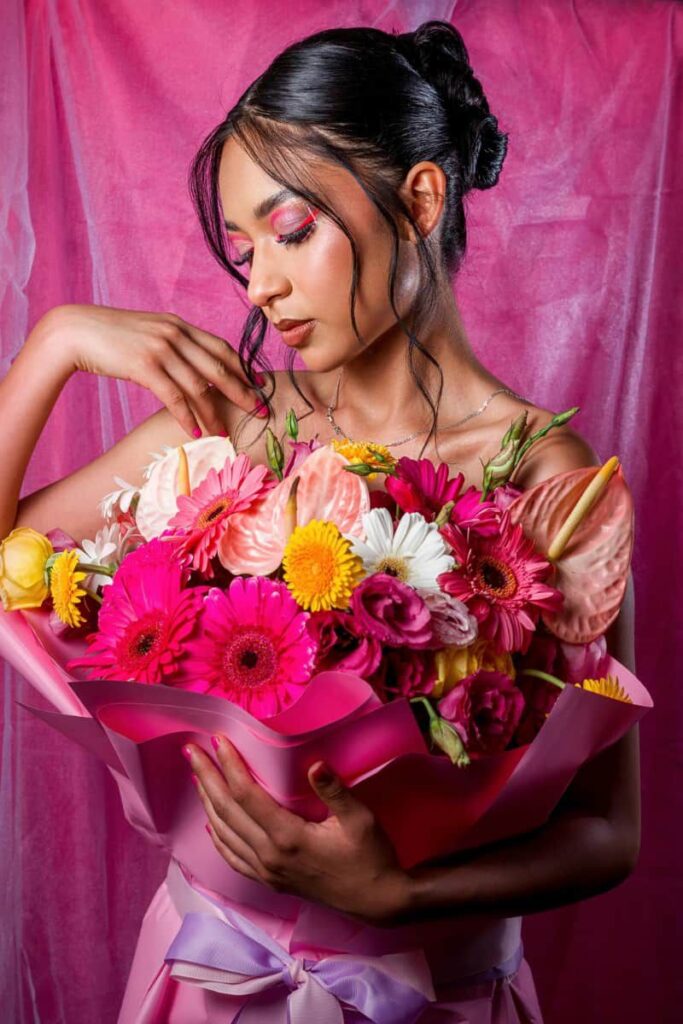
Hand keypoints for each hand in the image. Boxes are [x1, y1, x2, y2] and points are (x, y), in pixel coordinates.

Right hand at [37, 303, 265, 437]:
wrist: (76, 331)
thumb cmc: (112, 336)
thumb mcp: (150, 333)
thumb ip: (174, 345)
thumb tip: (193, 368)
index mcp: (180, 325)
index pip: (221, 348)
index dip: (243, 368)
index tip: (260, 385)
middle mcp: (175, 334)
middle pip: (219, 367)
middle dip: (242, 392)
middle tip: (260, 411)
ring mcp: (161, 349)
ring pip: (199, 386)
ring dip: (214, 413)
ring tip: (225, 432)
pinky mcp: (144, 366)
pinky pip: (173, 396)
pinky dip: (187, 416)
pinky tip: (195, 431)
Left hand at [183, 735, 411, 927]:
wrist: (378, 901)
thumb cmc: (371, 856)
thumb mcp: (360, 819)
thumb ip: (335, 791)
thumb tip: (316, 764)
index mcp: (288, 837)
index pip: (247, 795)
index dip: (230, 766)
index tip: (217, 740)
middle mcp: (270, 856)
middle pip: (226, 812)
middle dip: (207, 778)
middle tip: (190, 751)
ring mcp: (267, 872)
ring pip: (224, 834)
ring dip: (207, 803)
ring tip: (196, 776)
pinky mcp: (270, 881)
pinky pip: (233, 858)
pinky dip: (217, 838)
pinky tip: (211, 824)